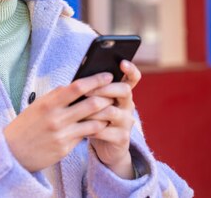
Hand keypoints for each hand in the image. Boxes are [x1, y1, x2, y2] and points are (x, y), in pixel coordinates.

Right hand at [3, 72, 113, 172]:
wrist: (11, 152)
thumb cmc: (26, 125)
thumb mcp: (37, 107)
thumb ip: (56, 98)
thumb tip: (78, 87)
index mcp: (47, 102)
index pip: (77, 87)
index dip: (95, 80)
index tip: (107, 75)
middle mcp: (55, 117)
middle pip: (90, 103)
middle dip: (107, 96)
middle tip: (116, 92)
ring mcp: (61, 134)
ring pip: (93, 121)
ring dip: (105, 114)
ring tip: (112, 109)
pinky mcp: (65, 148)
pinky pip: (86, 135)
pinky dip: (96, 128)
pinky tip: (101, 124)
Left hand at [86, 60, 141, 178]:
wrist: (104, 148)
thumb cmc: (94, 119)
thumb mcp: (94, 103)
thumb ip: (91, 91)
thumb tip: (78, 79)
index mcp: (122, 93)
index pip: (132, 78)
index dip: (130, 69)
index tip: (122, 62)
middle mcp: (128, 105)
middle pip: (124, 91)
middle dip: (104, 89)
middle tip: (86, 92)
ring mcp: (126, 122)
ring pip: (112, 111)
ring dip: (93, 111)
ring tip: (79, 113)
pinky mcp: (122, 138)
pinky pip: (106, 131)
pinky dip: (91, 129)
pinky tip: (81, 129)